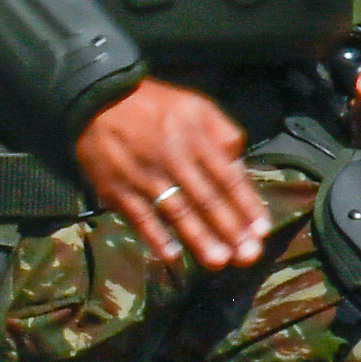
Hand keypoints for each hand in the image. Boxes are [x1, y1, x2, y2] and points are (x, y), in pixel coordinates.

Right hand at [70, 77, 268, 268]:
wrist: (97, 100)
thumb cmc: (155, 106)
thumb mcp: (197, 106)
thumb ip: (223, 133)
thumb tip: (240, 164)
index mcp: (196, 140)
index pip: (228, 179)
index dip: (247, 206)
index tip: (262, 231)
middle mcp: (172, 160)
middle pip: (206, 200)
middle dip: (230, 230)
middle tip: (249, 256)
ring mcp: (143, 178)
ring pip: (176, 212)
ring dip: (199, 239)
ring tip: (219, 261)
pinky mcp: (116, 189)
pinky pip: (139, 217)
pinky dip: (155, 237)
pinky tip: (172, 256)